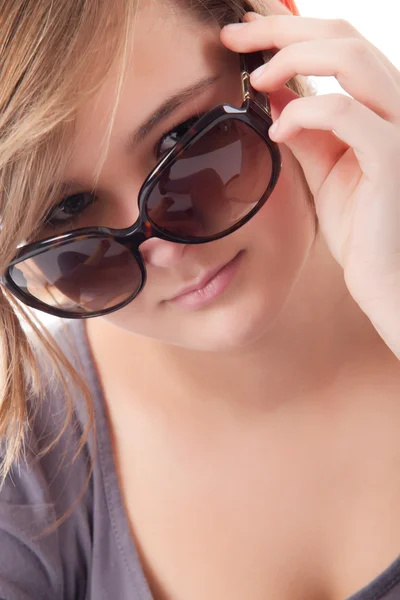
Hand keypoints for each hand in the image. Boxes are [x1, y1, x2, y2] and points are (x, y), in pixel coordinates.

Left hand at [221, 12, 399, 356]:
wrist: (383, 272)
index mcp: (379, 103)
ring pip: (349, 57)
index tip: (244, 31)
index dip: (288, 29)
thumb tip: (273, 92)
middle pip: (342, 34)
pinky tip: (276, 131)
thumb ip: (303, 128)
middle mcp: (396, 104)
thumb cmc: (360, 223)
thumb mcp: (323, 166)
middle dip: (281, 29)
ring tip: (255, 78)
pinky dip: (303, 114)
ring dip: (292, 58)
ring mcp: (398, 126)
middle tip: (234, 34)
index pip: (337, 42)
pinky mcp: (391, 155)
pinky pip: (343, 113)